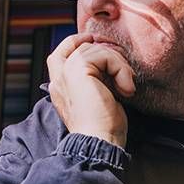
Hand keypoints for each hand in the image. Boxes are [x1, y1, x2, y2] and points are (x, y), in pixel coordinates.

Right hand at [46, 33, 135, 148]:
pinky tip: (126, 88)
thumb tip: (108, 61)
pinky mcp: (78, 70)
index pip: (59, 53)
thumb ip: (93, 80)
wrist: (99, 142)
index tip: (95, 41)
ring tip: (125, 86)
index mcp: (60, 88)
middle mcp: (58, 79)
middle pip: (80, 47)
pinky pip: (104, 55)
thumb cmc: (103, 128)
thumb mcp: (96, 99)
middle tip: (122, 72)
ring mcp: (65, 73)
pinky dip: (121, 69)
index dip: (76, 42)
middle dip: (106, 53)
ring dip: (118, 64)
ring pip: (94, 49)